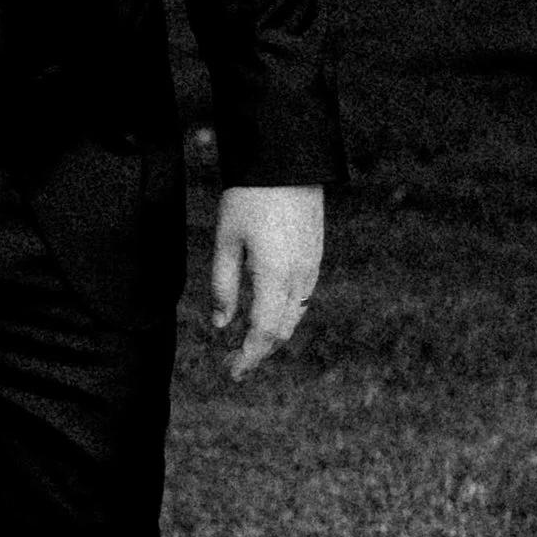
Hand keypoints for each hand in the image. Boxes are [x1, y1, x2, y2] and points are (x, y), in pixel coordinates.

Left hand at [210, 184, 325, 379]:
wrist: (286, 162)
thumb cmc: (248, 198)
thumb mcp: (226, 241)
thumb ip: (223, 286)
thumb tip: (221, 325)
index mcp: (274, 276)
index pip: (263, 333)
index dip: (247, 358)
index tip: (231, 373)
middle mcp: (299, 278)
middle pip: (281, 331)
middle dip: (258, 353)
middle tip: (232, 363)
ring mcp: (312, 267)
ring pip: (294, 317)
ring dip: (271, 335)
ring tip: (244, 342)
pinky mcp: (315, 256)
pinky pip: (302, 298)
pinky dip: (283, 315)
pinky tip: (265, 313)